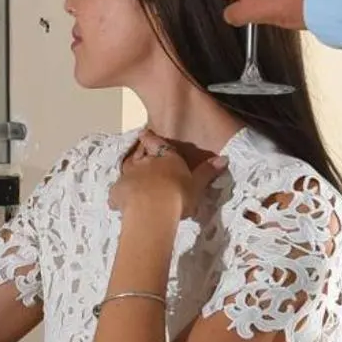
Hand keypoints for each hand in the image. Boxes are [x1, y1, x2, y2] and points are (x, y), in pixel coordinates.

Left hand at [108, 130, 226, 221]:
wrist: (153, 208)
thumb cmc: (179, 194)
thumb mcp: (197, 184)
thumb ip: (207, 171)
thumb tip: (224, 158)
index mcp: (166, 158)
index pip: (158, 144)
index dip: (151, 139)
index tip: (144, 133)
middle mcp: (146, 163)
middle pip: (140, 154)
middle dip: (139, 153)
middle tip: (138, 152)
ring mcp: (129, 176)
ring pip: (126, 169)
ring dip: (129, 172)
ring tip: (131, 177)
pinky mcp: (117, 192)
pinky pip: (117, 193)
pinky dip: (119, 196)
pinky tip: (120, 203)